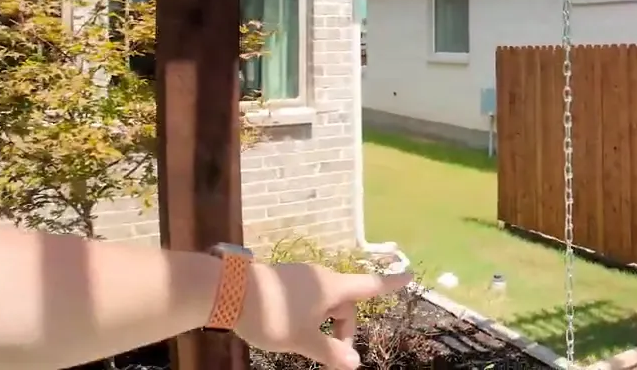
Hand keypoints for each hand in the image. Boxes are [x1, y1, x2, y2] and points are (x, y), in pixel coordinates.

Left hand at [235, 262, 412, 369]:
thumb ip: (329, 351)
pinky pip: (306, 298)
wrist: (227, 292)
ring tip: (304, 343)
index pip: (370, 286)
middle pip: (344, 303)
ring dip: (323, 322)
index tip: (409, 276)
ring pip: (323, 302)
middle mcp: (321, 277)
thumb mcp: (303, 340)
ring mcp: (300, 276)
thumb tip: (355, 363)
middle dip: (343, 328)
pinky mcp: (282, 279)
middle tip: (331, 355)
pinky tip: (287, 329)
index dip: (391, 284)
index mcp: (333, 287)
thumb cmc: (273, 315)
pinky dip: (307, 315)